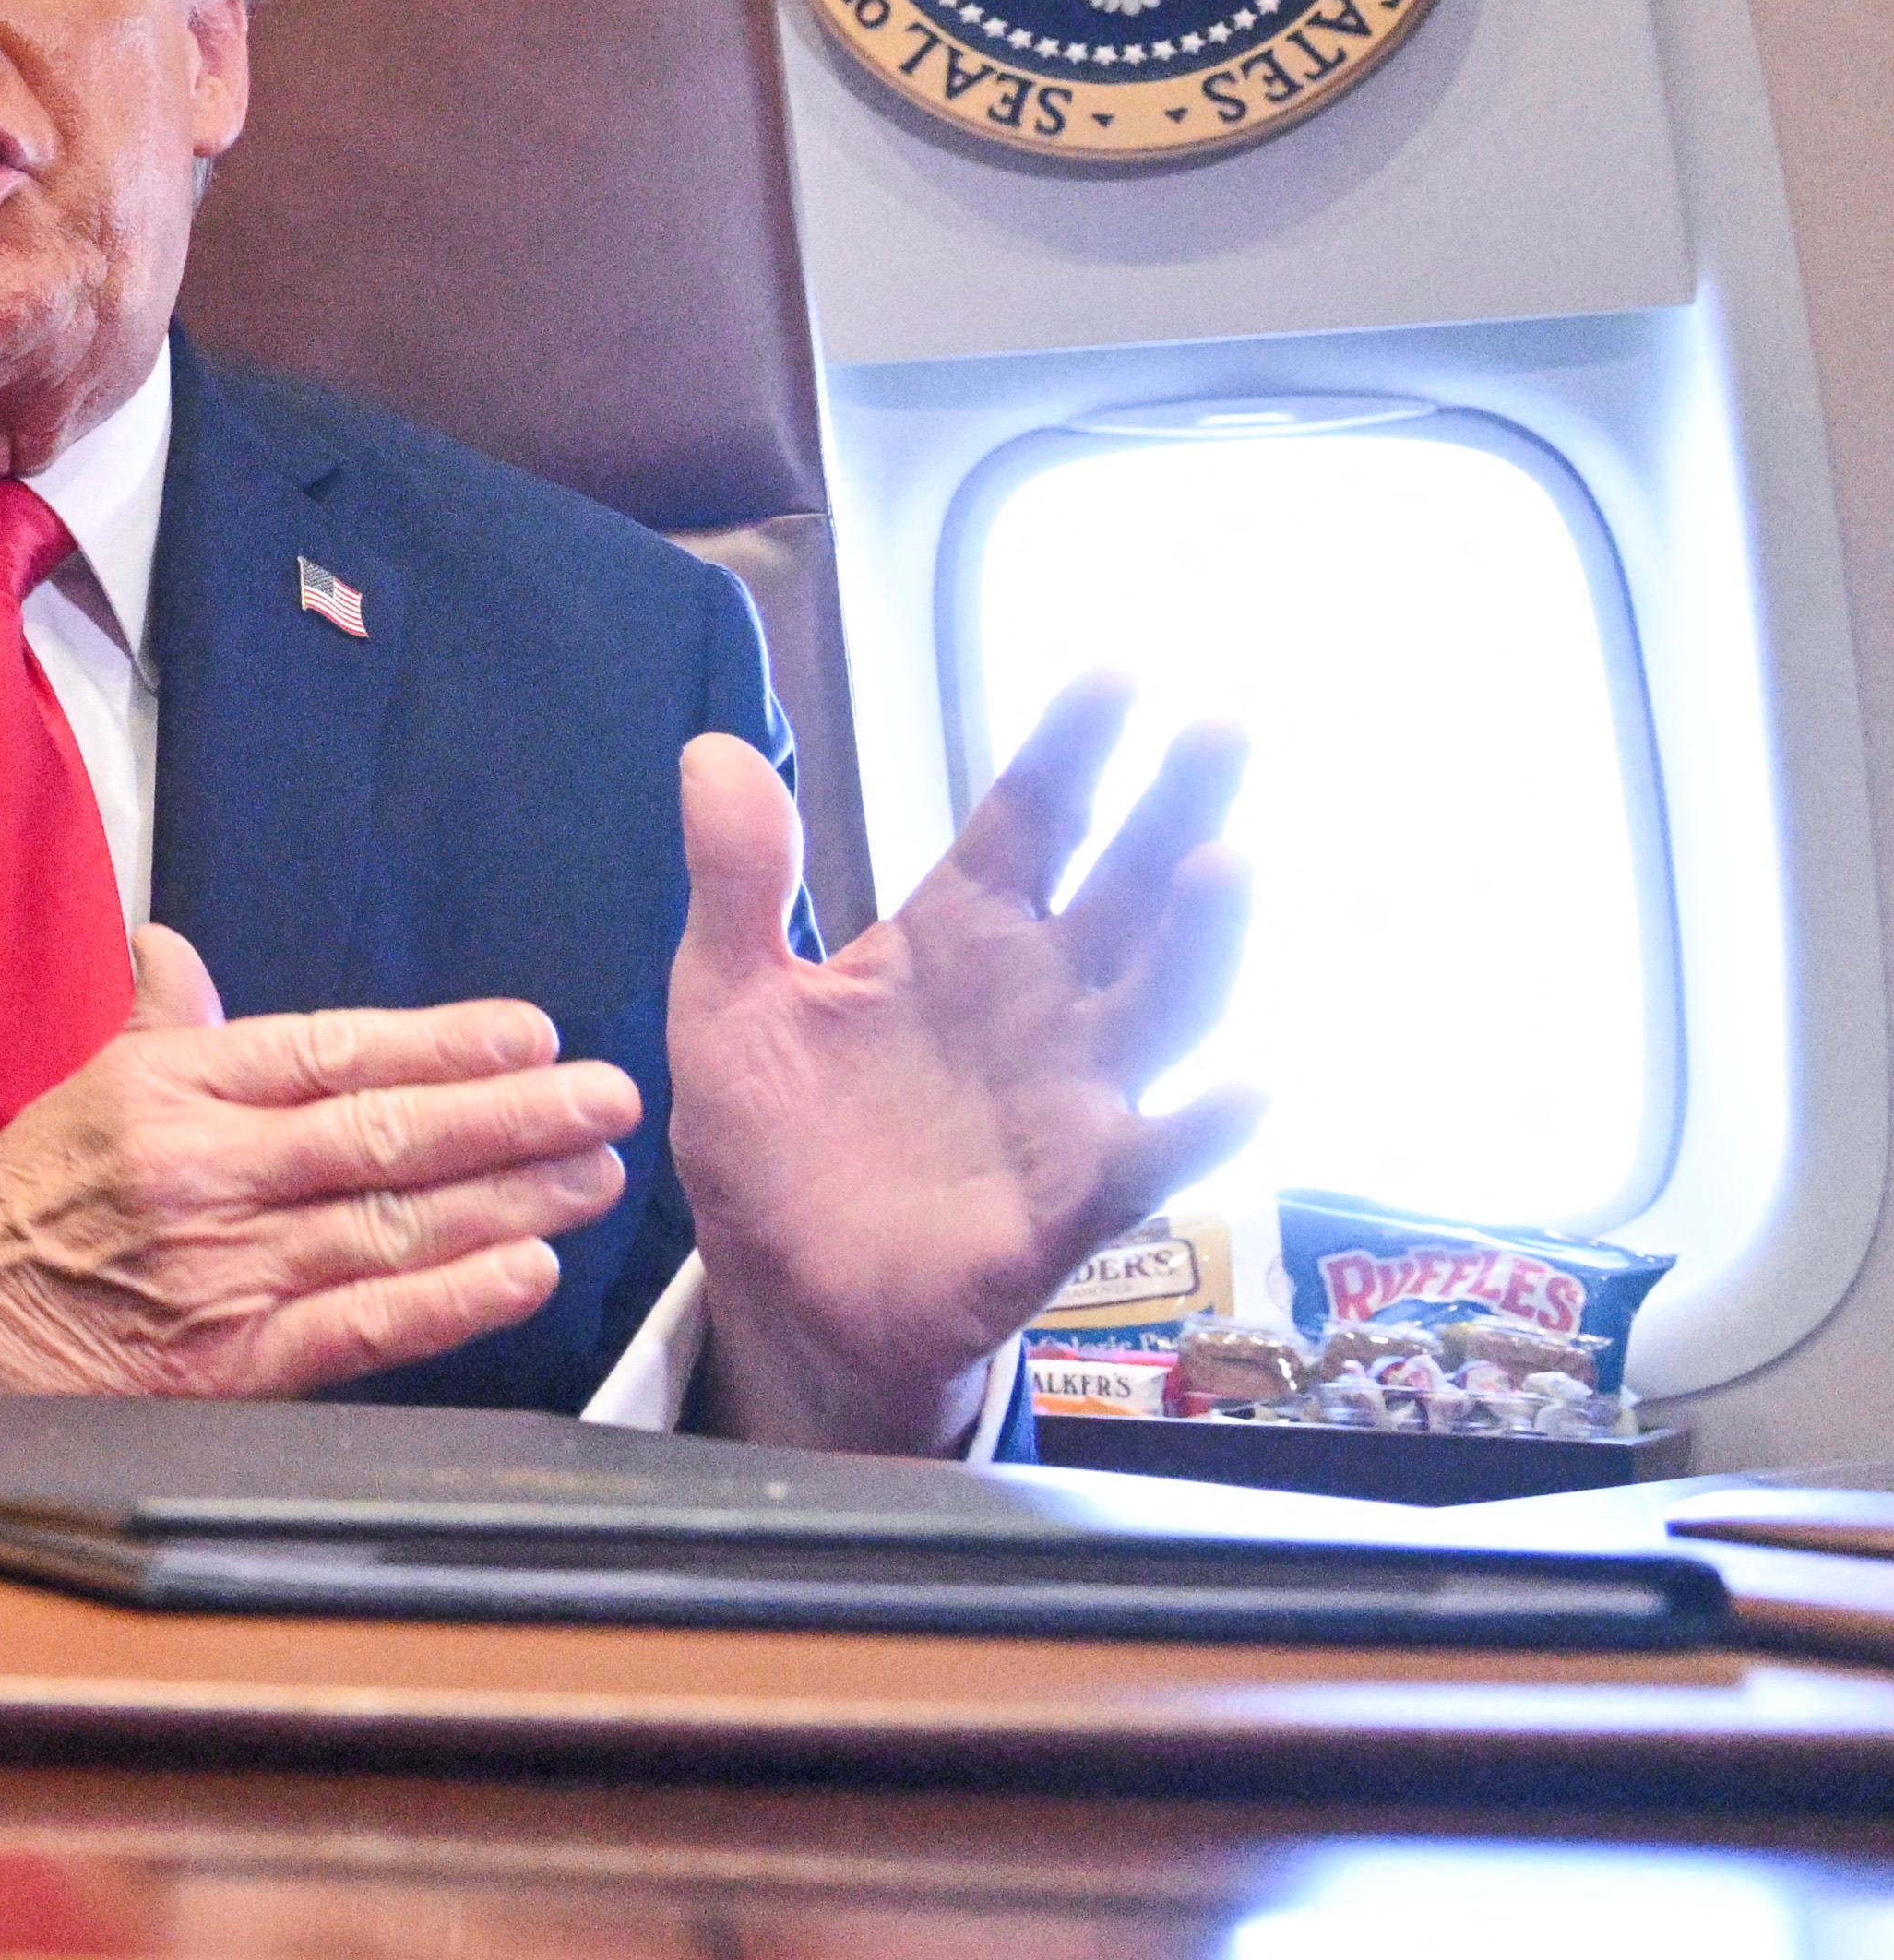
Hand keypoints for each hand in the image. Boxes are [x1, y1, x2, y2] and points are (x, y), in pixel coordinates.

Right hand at [0, 926, 639, 1394]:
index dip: (440, 1042)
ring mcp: (218, 1268)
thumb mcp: (81, 1089)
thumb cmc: (22, 1204)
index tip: (531, 1034)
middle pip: (382, 1131)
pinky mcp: (229, 1361)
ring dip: (510, 1199)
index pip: (329, 1049)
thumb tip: (179, 948)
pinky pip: (361, 1325)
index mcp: (167, 1086)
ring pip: (392, 1222)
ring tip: (596, 1176)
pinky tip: (523, 1271)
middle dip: (511, 1115)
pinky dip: (449, 1300)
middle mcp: (201, 1167)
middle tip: (606, 1097)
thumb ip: (160, 1025)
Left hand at [673, 678, 1255, 1455]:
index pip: (1028, 824)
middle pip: (1125, 889)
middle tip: (1221, 727)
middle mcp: (1037, 1003)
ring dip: (1202, 938)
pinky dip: (1199, 1126)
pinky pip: (1149, 1159)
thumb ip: (737, 879)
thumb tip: (715, 747)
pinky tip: (1243, 1088)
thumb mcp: (728, 995)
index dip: (1068, 752)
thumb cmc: (773, 1134)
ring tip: (1227, 860)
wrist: (783, 1287)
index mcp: (955, 938)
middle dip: (1174, 809)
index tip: (1117, 672)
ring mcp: (1066, 1098)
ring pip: (1160, 1005)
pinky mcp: (1069, 1202)